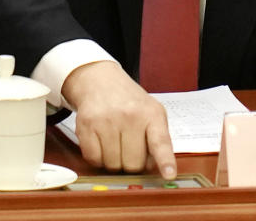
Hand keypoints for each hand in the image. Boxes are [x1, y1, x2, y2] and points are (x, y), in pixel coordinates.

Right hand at [61, 60, 176, 178]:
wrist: (101, 81)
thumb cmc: (130, 102)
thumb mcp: (151, 112)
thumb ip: (158, 139)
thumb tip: (155, 168)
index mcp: (151, 114)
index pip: (160, 141)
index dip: (165, 161)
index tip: (169, 174)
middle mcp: (130, 116)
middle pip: (134, 164)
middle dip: (132, 163)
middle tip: (129, 148)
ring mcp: (107, 120)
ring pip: (112, 165)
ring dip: (114, 161)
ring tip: (115, 142)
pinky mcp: (86, 125)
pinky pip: (93, 159)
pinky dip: (97, 158)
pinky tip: (101, 143)